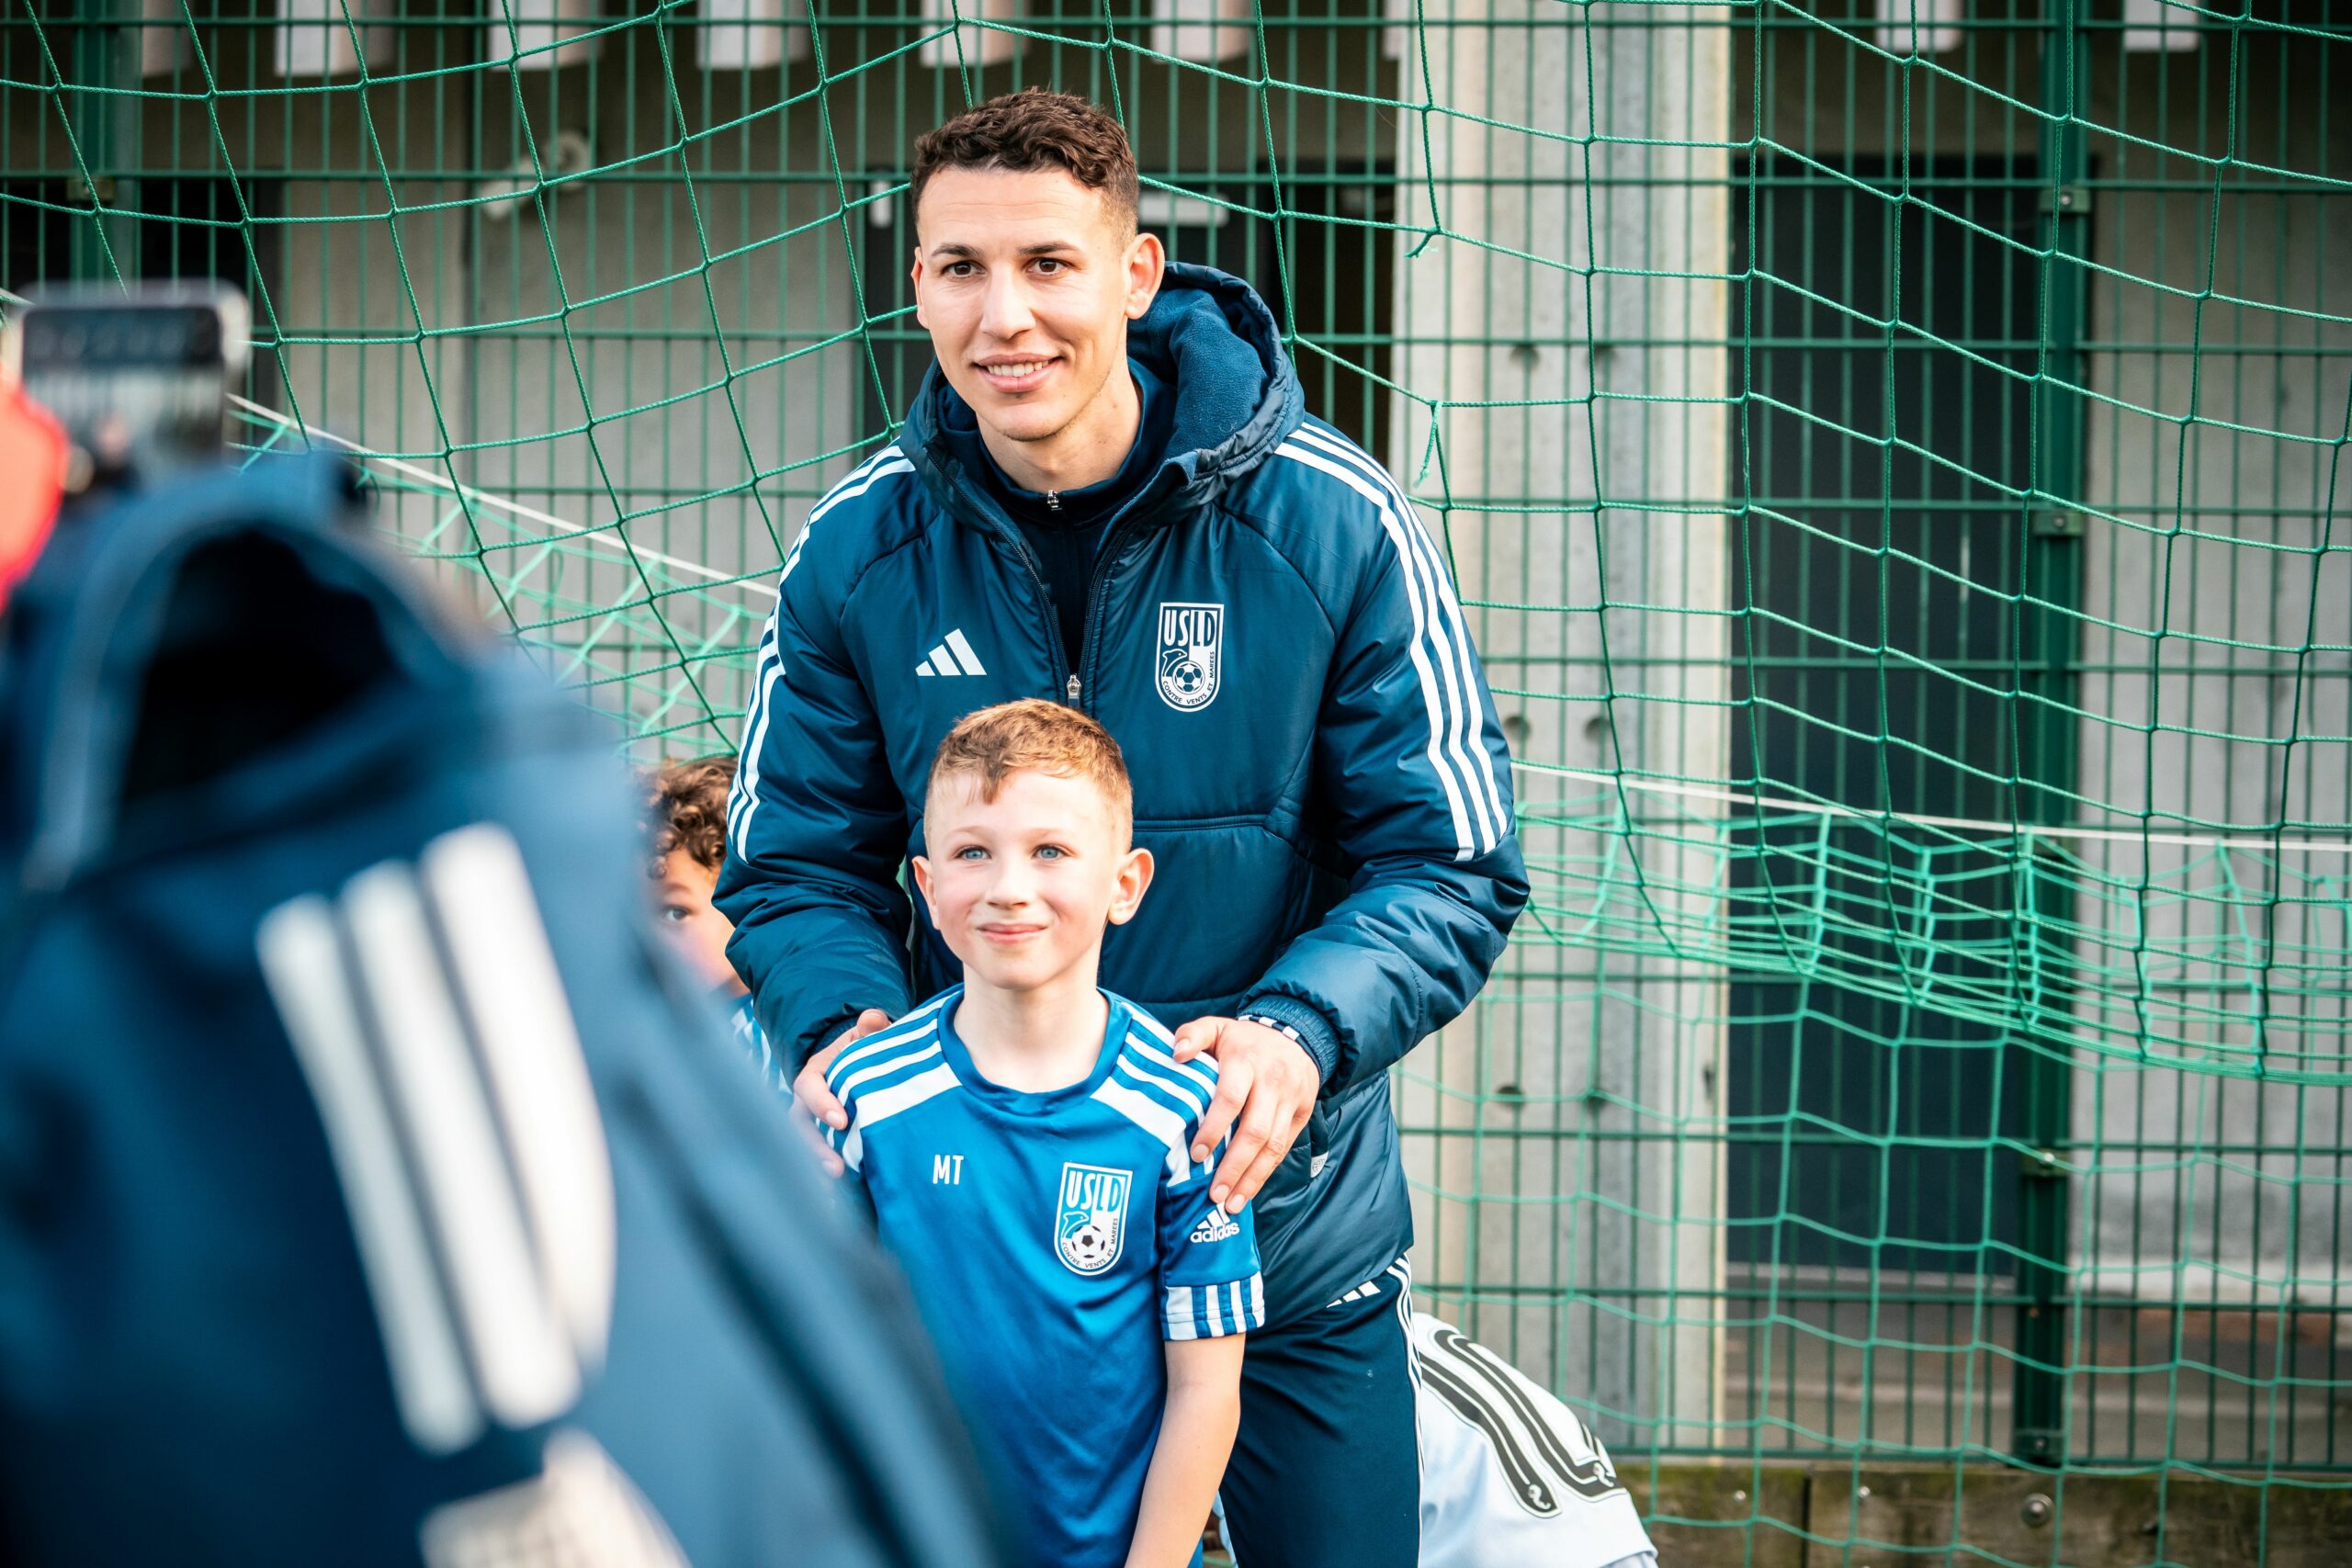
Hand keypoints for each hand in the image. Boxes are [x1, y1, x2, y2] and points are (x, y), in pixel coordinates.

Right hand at [792, 1008, 893, 1174]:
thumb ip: (871, 1027)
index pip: (809, 1087)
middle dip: (813, 1148)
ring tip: (834, 1189)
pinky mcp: (824, 1143)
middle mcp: (806, 1102)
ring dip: (815, 1168)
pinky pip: (817, 1162)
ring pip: (802, 1148)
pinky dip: (825, 1181)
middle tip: (835, 1168)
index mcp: (815, 1073)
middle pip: (799, 1127)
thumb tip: (873, 1019)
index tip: (841, 1120)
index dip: (821, 1103)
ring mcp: (812, 1125)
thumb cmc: (864, 1049)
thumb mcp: (867, 1035)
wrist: (862, 1065)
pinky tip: (838, 1201)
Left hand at [1171, 1015, 1318, 1213]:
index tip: (1197, 1155)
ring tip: (1231, 1204)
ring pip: (1273, 1146)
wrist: (1298, 1034)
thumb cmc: (1245, 1040)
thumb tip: (1176, 1054)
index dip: (1214, 1129)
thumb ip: (1193, 1035)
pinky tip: (1248, 1191)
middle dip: (1234, 1166)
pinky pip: (1284, 1148)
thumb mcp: (1218, 1026)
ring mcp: (1290, 1101)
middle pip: (1255, 1131)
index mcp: (1246, 1061)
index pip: (1230, 1099)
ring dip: (1252, 1178)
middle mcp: (1272, 1082)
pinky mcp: (1302, 1115)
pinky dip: (1266, 1173)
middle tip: (1214, 1193)